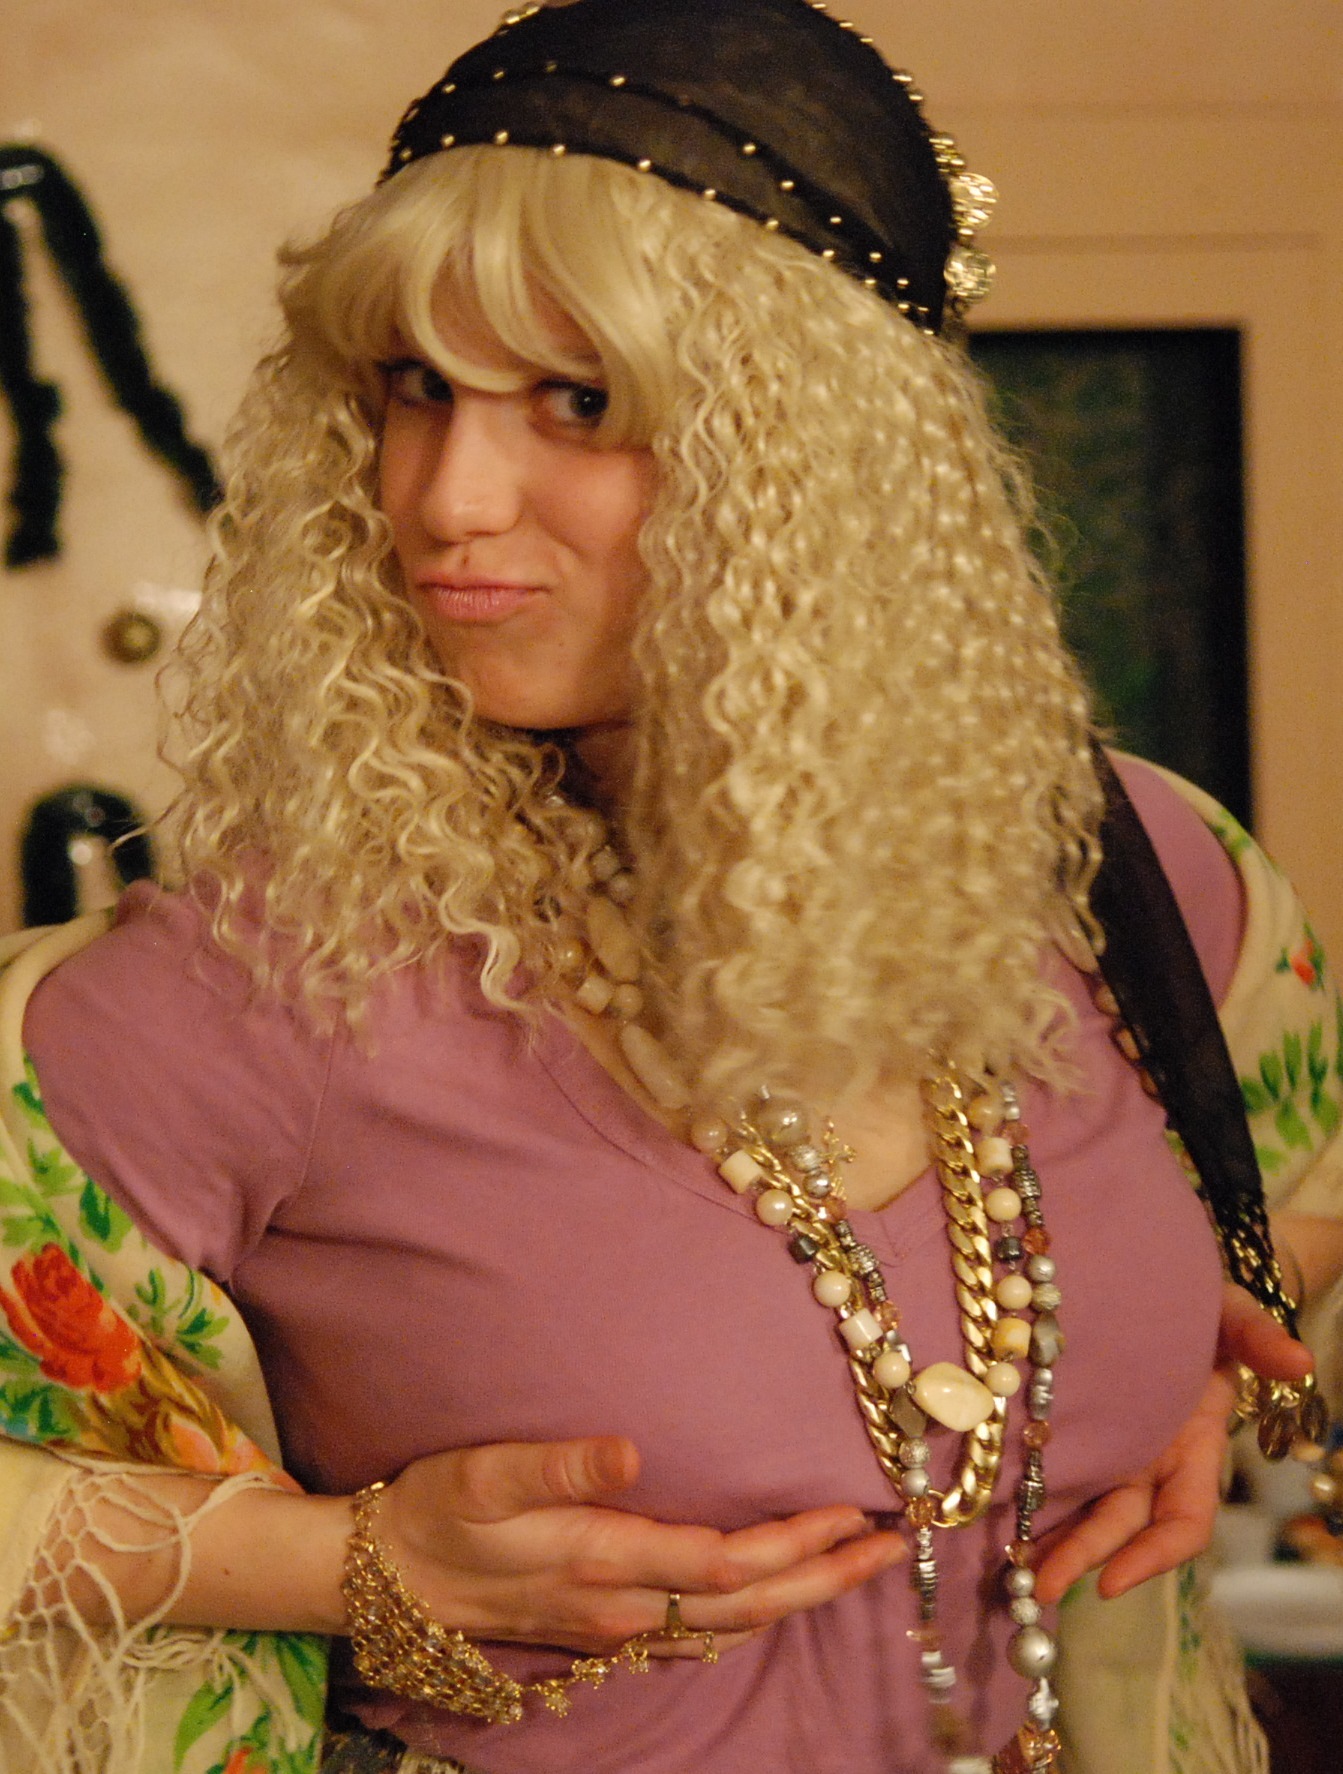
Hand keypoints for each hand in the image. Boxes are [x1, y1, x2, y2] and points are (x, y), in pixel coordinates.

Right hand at [378, 1435, 904, 1656]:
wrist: (389, 1579)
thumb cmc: (438, 1513)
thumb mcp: (483, 1475)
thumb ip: (557, 1464)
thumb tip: (629, 1450)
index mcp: (606, 1562)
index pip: (727, 1565)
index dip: (796, 1544)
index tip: (852, 1511)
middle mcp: (624, 1608)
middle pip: (748, 1607)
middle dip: (824, 1578)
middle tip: (889, 1546)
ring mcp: (617, 1628)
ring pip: (730, 1627)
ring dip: (799, 1597)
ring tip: (851, 1565)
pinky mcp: (605, 1628)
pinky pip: (699, 1635)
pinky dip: (752, 1616)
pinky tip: (770, 1599)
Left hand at [1032, 1282, 1313, 1604]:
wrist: (1154, 1284)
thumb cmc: (1202, 1306)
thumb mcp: (1232, 1316)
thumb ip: (1258, 1338)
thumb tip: (1297, 1361)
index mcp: (1194, 1448)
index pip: (1183, 1523)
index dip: (1152, 1558)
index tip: (1110, 1583)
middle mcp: (1150, 1460)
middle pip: (1119, 1524)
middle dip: (1082, 1558)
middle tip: (1036, 1587)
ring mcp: (1108, 1446)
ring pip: (1081, 1505)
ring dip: (1049, 1538)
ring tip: (1006, 1565)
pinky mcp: (1069, 1424)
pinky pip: (1050, 1466)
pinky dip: (1026, 1493)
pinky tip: (992, 1509)